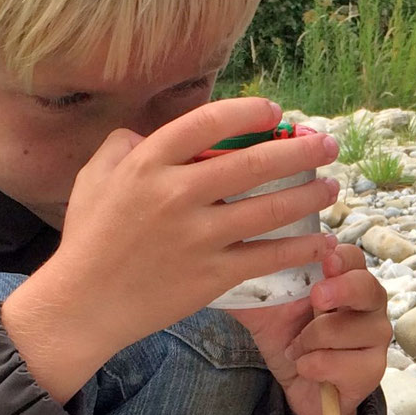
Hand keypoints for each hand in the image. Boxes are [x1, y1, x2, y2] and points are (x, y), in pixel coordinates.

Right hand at [1, 98, 340, 401]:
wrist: (83, 304)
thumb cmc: (88, 238)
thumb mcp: (94, 177)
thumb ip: (124, 145)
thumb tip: (152, 132)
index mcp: (148, 163)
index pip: (208, 122)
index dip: (247, 112)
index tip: (274, 111)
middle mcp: (176, 194)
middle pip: (252, 163)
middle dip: (299, 150)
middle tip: (328, 144)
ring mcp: (197, 236)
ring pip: (269, 209)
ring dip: (308, 195)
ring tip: (332, 187)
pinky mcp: (211, 275)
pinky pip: (267, 257)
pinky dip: (299, 248)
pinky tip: (321, 241)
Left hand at [229, 244, 391, 414]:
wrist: (298, 385)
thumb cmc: (289, 337)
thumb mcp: (265, 311)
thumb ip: (251, 287)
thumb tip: (216, 264)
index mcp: (346, 279)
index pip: (354, 258)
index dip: (342, 258)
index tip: (324, 260)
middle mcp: (369, 304)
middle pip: (368, 288)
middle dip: (341, 291)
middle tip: (317, 298)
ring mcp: (376, 336)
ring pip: (348, 330)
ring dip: (311, 341)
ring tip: (297, 348)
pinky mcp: (373, 369)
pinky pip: (342, 364)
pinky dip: (314, 367)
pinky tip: (307, 368)